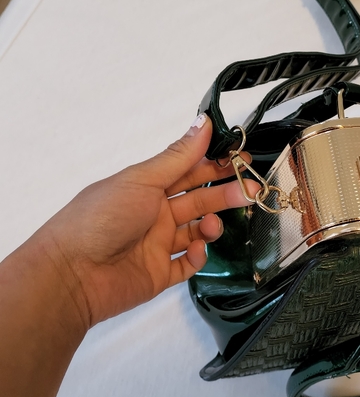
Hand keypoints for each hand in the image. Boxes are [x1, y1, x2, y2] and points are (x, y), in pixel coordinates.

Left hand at [34, 114, 258, 328]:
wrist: (72, 275)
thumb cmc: (102, 218)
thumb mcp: (141, 180)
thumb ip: (177, 156)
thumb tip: (203, 122)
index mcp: (148, 188)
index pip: (189, 172)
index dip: (215, 165)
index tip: (241, 160)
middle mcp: (155, 214)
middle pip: (198, 201)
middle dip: (224, 194)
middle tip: (250, 191)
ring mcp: (157, 245)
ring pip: (196, 232)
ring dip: (211, 227)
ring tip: (212, 227)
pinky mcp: (159, 275)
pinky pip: (186, 265)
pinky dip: (197, 257)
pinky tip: (196, 250)